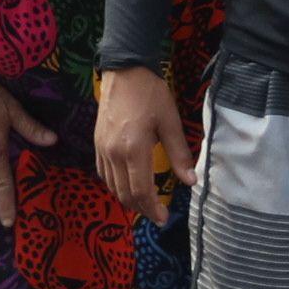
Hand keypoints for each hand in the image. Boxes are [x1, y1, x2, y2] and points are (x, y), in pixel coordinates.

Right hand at [94, 65, 189, 215]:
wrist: (124, 71)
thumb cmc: (151, 94)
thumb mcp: (170, 122)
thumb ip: (179, 154)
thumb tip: (190, 181)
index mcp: (134, 149)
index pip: (141, 191)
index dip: (152, 208)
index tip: (164, 217)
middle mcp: (114, 153)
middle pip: (124, 194)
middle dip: (141, 209)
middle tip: (157, 215)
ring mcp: (102, 148)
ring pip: (112, 186)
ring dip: (128, 199)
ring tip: (145, 204)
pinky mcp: (97, 143)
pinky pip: (104, 173)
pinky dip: (115, 185)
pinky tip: (127, 186)